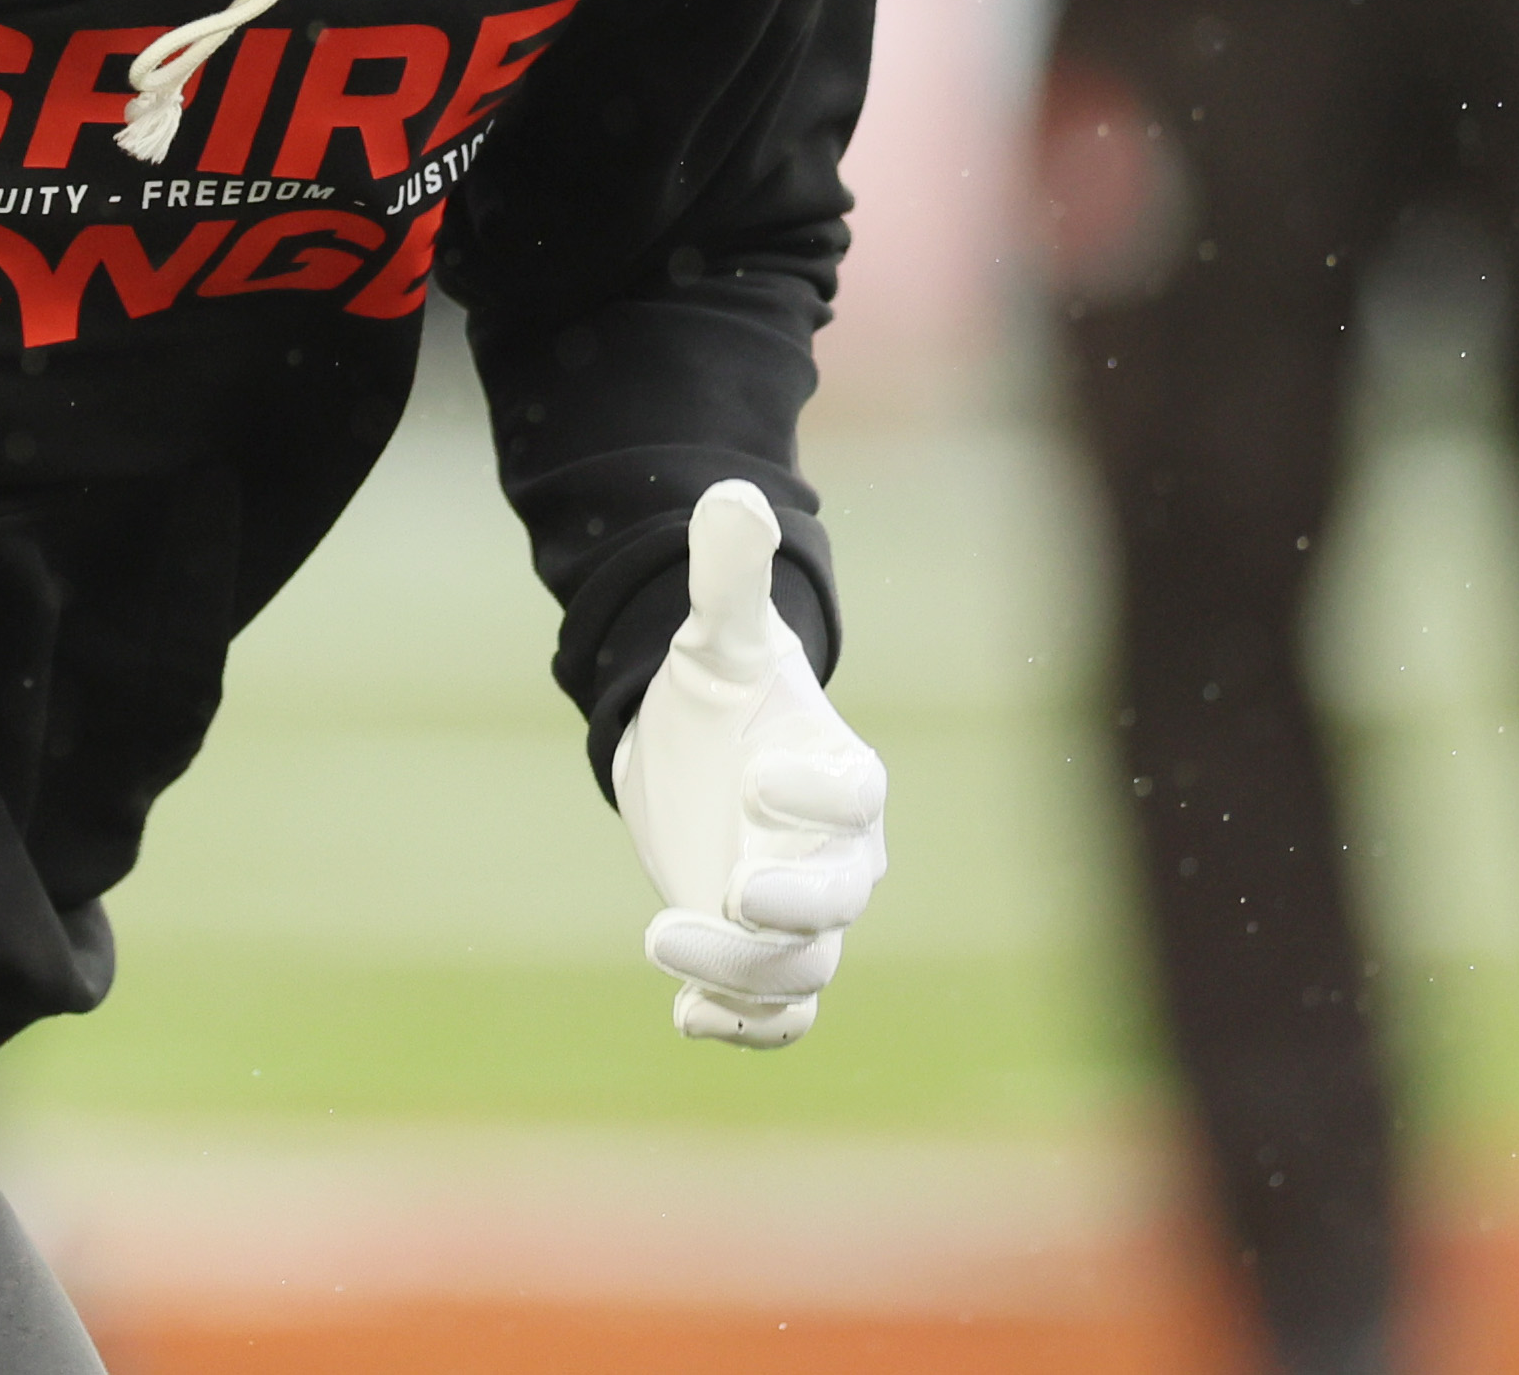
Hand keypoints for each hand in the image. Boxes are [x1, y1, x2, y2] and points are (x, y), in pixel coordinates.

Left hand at [610, 478, 885, 1046]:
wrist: (700, 758)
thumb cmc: (723, 695)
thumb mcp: (715, 637)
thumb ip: (727, 578)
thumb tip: (729, 491)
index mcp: (836, 774)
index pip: (857, 796)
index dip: (820, 795)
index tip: (760, 777)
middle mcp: (835, 855)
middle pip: (842, 898)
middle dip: (797, 906)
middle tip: (736, 895)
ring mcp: (800, 915)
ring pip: (803, 967)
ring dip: (744, 972)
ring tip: (661, 940)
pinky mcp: (759, 959)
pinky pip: (778, 1016)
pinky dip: (741, 1027)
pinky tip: (683, 1017)